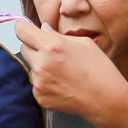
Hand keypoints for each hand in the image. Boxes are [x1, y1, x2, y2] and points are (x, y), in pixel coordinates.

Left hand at [13, 19, 127, 116]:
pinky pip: (36, 84)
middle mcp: (42, 64)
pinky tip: (62, 84)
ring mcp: (39, 83)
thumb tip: (42, 28)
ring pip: (31, 67)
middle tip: (52, 52)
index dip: (23, 28)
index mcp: (52, 46)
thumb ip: (58, 35)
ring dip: (40, 66)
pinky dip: (44, 83)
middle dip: (34, 47)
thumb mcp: (84, 43)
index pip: (22, 31)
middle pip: (23, 48)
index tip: (25, 29)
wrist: (106, 100)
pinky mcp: (40, 97)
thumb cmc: (99, 69)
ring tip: (62, 72)